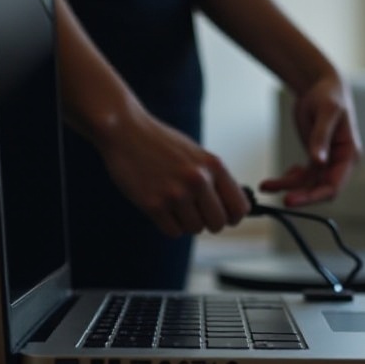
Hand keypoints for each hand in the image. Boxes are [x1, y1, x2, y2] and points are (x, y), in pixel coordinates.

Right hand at [96, 101, 251, 237]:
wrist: (126, 131)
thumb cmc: (163, 144)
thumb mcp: (198, 155)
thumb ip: (215, 180)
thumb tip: (233, 210)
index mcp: (214, 166)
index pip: (239, 207)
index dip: (232, 216)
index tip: (224, 216)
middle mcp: (198, 180)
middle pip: (218, 224)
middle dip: (209, 223)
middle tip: (196, 212)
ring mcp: (175, 193)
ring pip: (195, 229)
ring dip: (187, 222)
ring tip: (175, 204)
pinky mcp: (153, 205)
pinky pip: (173, 232)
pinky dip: (169, 225)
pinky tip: (162, 207)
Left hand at [259, 74, 361, 206]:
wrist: (321, 85)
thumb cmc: (329, 96)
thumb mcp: (327, 112)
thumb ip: (321, 137)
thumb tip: (318, 161)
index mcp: (349, 154)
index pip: (335, 185)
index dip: (315, 196)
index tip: (294, 199)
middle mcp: (339, 162)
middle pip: (321, 189)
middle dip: (301, 195)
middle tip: (282, 200)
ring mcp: (326, 161)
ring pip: (307, 184)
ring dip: (288, 187)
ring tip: (266, 186)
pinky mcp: (314, 157)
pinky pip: (301, 176)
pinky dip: (288, 179)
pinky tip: (275, 180)